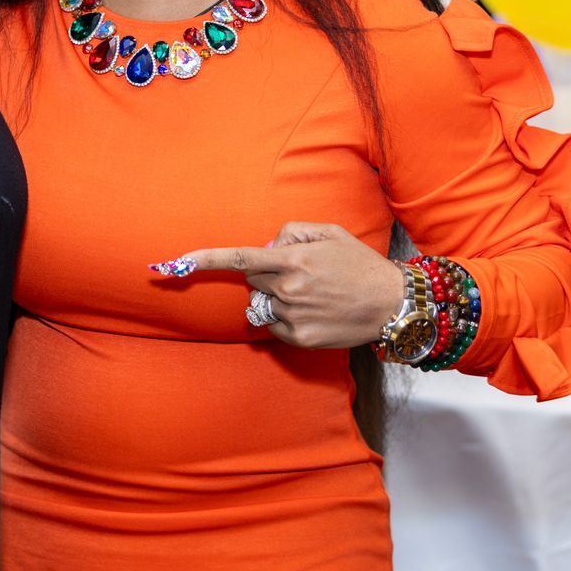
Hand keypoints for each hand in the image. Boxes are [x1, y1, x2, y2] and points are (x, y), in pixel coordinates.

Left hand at [154, 222, 403, 348]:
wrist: (392, 304)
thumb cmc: (360, 265)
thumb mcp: (330, 233)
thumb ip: (292, 232)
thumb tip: (268, 247)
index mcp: (293, 260)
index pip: (241, 257)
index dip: (206, 259)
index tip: (178, 262)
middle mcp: (288, 289)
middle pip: (252, 279)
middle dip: (265, 274)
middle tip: (299, 273)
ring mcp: (293, 316)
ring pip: (262, 303)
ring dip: (276, 297)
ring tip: (312, 295)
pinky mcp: (299, 339)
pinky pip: (273, 325)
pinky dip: (284, 318)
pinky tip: (312, 312)